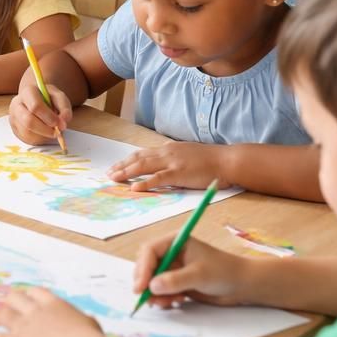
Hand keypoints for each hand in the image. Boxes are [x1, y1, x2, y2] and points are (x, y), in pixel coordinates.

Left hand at [0, 286, 106, 336]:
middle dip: (10, 300)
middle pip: (15, 298)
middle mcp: (35, 311)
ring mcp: (23, 326)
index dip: (30, 294)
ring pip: (3, 314)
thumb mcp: (91, 326)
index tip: (27, 297)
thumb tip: (88, 321)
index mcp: (54, 305)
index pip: (37, 292)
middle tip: (7, 305)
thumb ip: (85, 321)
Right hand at [8, 79, 71, 145]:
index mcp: (28, 92)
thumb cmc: (49, 98)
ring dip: (42, 136)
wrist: (37, 99)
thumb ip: (64, 108)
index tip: (60, 124)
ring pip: (27, 132)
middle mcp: (16, 104)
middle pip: (28, 121)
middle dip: (45, 130)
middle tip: (57, 133)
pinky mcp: (14, 129)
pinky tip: (44, 133)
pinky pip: (26, 139)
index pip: (35, 106)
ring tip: (51, 131)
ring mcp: (13, 117)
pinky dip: (38, 139)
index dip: (49, 117)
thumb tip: (63, 123)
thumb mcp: (59, 97)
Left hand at [109, 141, 230, 191]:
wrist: (227, 161)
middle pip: (138, 158)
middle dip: (121, 166)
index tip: (116, 166)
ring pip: (143, 166)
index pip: (142, 153)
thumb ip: (173, 158)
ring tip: (114, 178)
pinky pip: (158, 178)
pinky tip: (134, 187)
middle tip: (108, 173)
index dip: (127, 160)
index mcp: (168, 148)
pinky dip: (144, 183)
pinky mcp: (179, 173)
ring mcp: (172, 162)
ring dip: (126, 172)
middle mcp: (167, 152)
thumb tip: (162, 165)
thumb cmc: (211, 160)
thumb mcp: (187, 154)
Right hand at [132, 234, 250, 308]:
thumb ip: (175, 280)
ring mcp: (173, 269)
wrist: (242, 285)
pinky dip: (163, 298)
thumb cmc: (224, 272)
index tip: (141, 287)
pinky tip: (175, 302)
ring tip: (166, 303)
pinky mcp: (177, 283)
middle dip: (145, 282)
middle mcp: (171, 254)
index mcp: (175, 242)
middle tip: (147, 299)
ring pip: (152, 280)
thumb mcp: (199, 275)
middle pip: (146, 265)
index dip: (143, 268)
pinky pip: (161, 290)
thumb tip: (152, 286)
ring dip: (154, 293)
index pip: (149, 251)